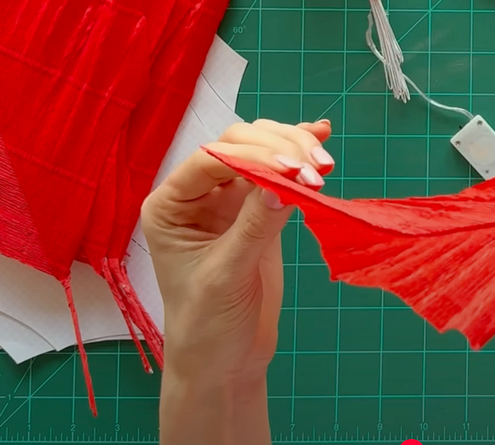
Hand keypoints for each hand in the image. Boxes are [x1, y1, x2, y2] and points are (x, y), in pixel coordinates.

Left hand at [141, 119, 332, 382]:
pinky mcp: (260, 209)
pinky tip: (320, 133)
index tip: (292, 168)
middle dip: (280, 150)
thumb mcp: (226, 276)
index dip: (252, 157)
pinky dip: (300, 156)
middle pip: (239, 144)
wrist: (225, 361)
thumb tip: (285, 183)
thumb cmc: (207, 325)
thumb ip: (254, 227)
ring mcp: (230, 199)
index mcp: (170, 205)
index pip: (211, 159)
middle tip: (316, 170)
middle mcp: (197, 194)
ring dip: (296, 149)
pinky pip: (280, 171)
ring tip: (324, 164)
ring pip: (263, 150)